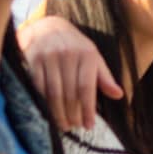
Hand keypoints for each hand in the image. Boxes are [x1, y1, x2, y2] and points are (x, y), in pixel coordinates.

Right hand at [18, 15, 122, 129]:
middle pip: (70, 93)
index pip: (87, 88)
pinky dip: (44, 102)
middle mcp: (68, 55)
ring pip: (54, 93)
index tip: (89, 125)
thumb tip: (119, 95)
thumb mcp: (93, 57)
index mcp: (87, 55)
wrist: (47, 27)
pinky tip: (49, 112)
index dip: (88, 109)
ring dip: (58, 113)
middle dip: (73, 114)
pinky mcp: (34, 60)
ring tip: (64, 125)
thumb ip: (105, 77)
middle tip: (75, 127)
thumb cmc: (75, 46)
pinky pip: (39, 87)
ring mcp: (50, 57)